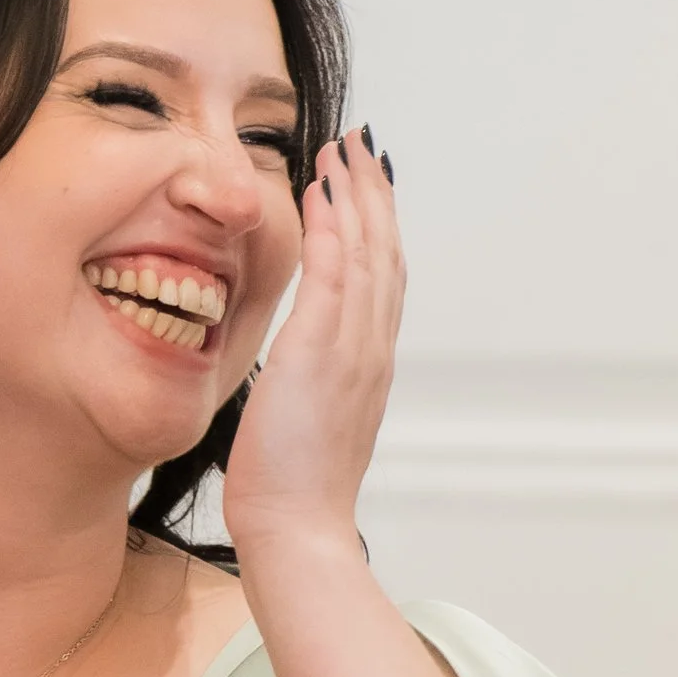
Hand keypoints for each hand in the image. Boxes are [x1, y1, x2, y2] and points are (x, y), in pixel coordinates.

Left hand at [221, 126, 402, 572]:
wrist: (298, 530)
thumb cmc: (292, 492)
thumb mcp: (306, 425)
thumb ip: (311, 388)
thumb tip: (297, 372)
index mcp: (368, 367)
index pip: (381, 282)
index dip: (376, 228)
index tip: (363, 187)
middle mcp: (371, 350)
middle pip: (385, 253)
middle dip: (373, 195)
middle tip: (360, 146)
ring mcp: (353, 349)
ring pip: (366, 252)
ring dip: (354, 194)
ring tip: (340, 149)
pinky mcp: (321, 352)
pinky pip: (333, 272)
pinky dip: (330, 226)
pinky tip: (319, 192)